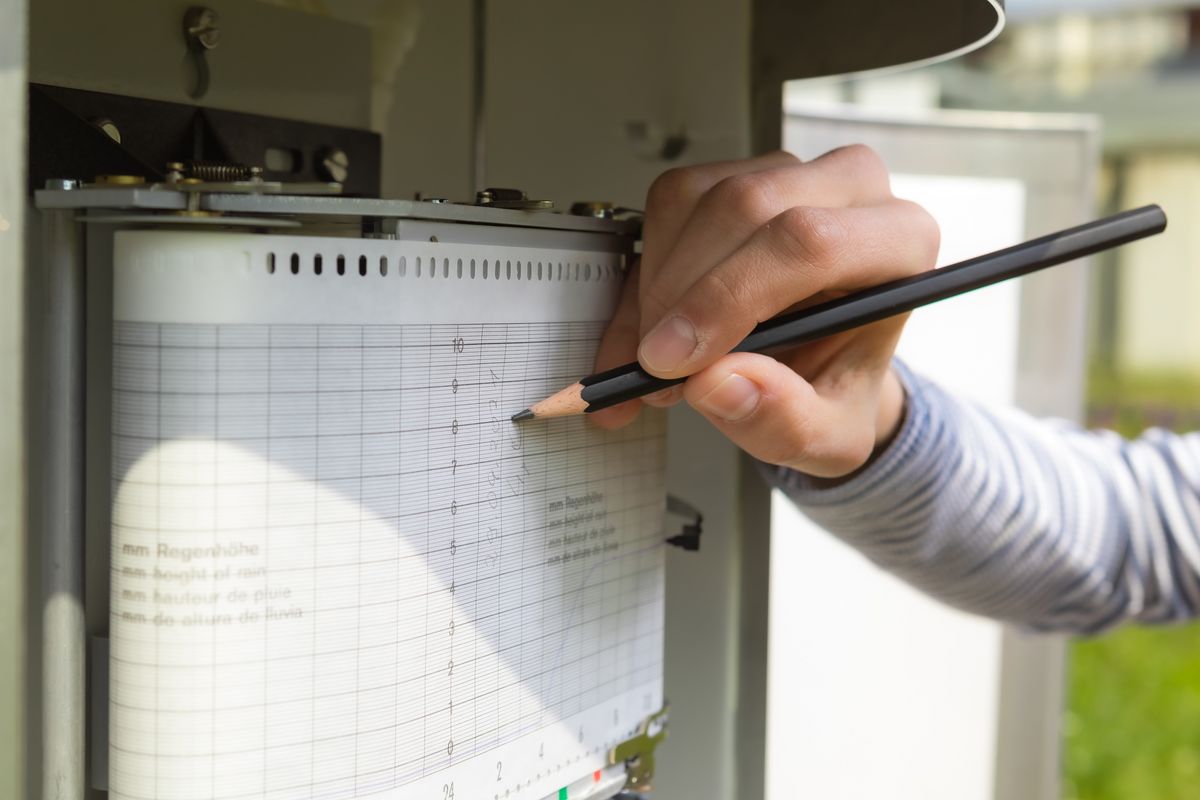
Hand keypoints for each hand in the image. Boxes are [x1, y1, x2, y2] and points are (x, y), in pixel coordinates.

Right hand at [591, 145, 939, 477]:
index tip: (675, 360)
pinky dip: (644, 275)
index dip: (728, 296)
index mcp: (899, 241)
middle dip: (680, 294)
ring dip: (657, 287)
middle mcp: (851, 189)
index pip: (810, 242)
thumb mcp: (825, 436)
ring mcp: (787, 171)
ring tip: (660, 357)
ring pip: (694, 202)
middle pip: (744, 207)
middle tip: (655, 365)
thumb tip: (719, 383)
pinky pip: (667, 206)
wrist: (816, 366)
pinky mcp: (730, 173)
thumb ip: (783, 421)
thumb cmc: (832, 386)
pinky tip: (654, 326)